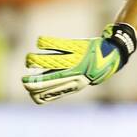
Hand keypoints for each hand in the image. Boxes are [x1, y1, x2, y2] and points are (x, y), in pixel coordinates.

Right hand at [22, 23, 136, 104]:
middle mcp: (75, 73)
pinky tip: (39, 43)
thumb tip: (42, 85)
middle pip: (51, 80)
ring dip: (37, 62)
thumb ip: (64, 82)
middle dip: (35, 83)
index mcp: (75, 83)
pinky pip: (58, 43)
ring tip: (28, 60)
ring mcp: (75, 59)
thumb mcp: (82, 79)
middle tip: (23, 83)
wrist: (113, 53)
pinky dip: (46, 43)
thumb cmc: (94, 68)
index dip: (40, 94)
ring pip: (52, 61)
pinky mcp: (77, 46)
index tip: (30, 92)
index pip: (54, 92)